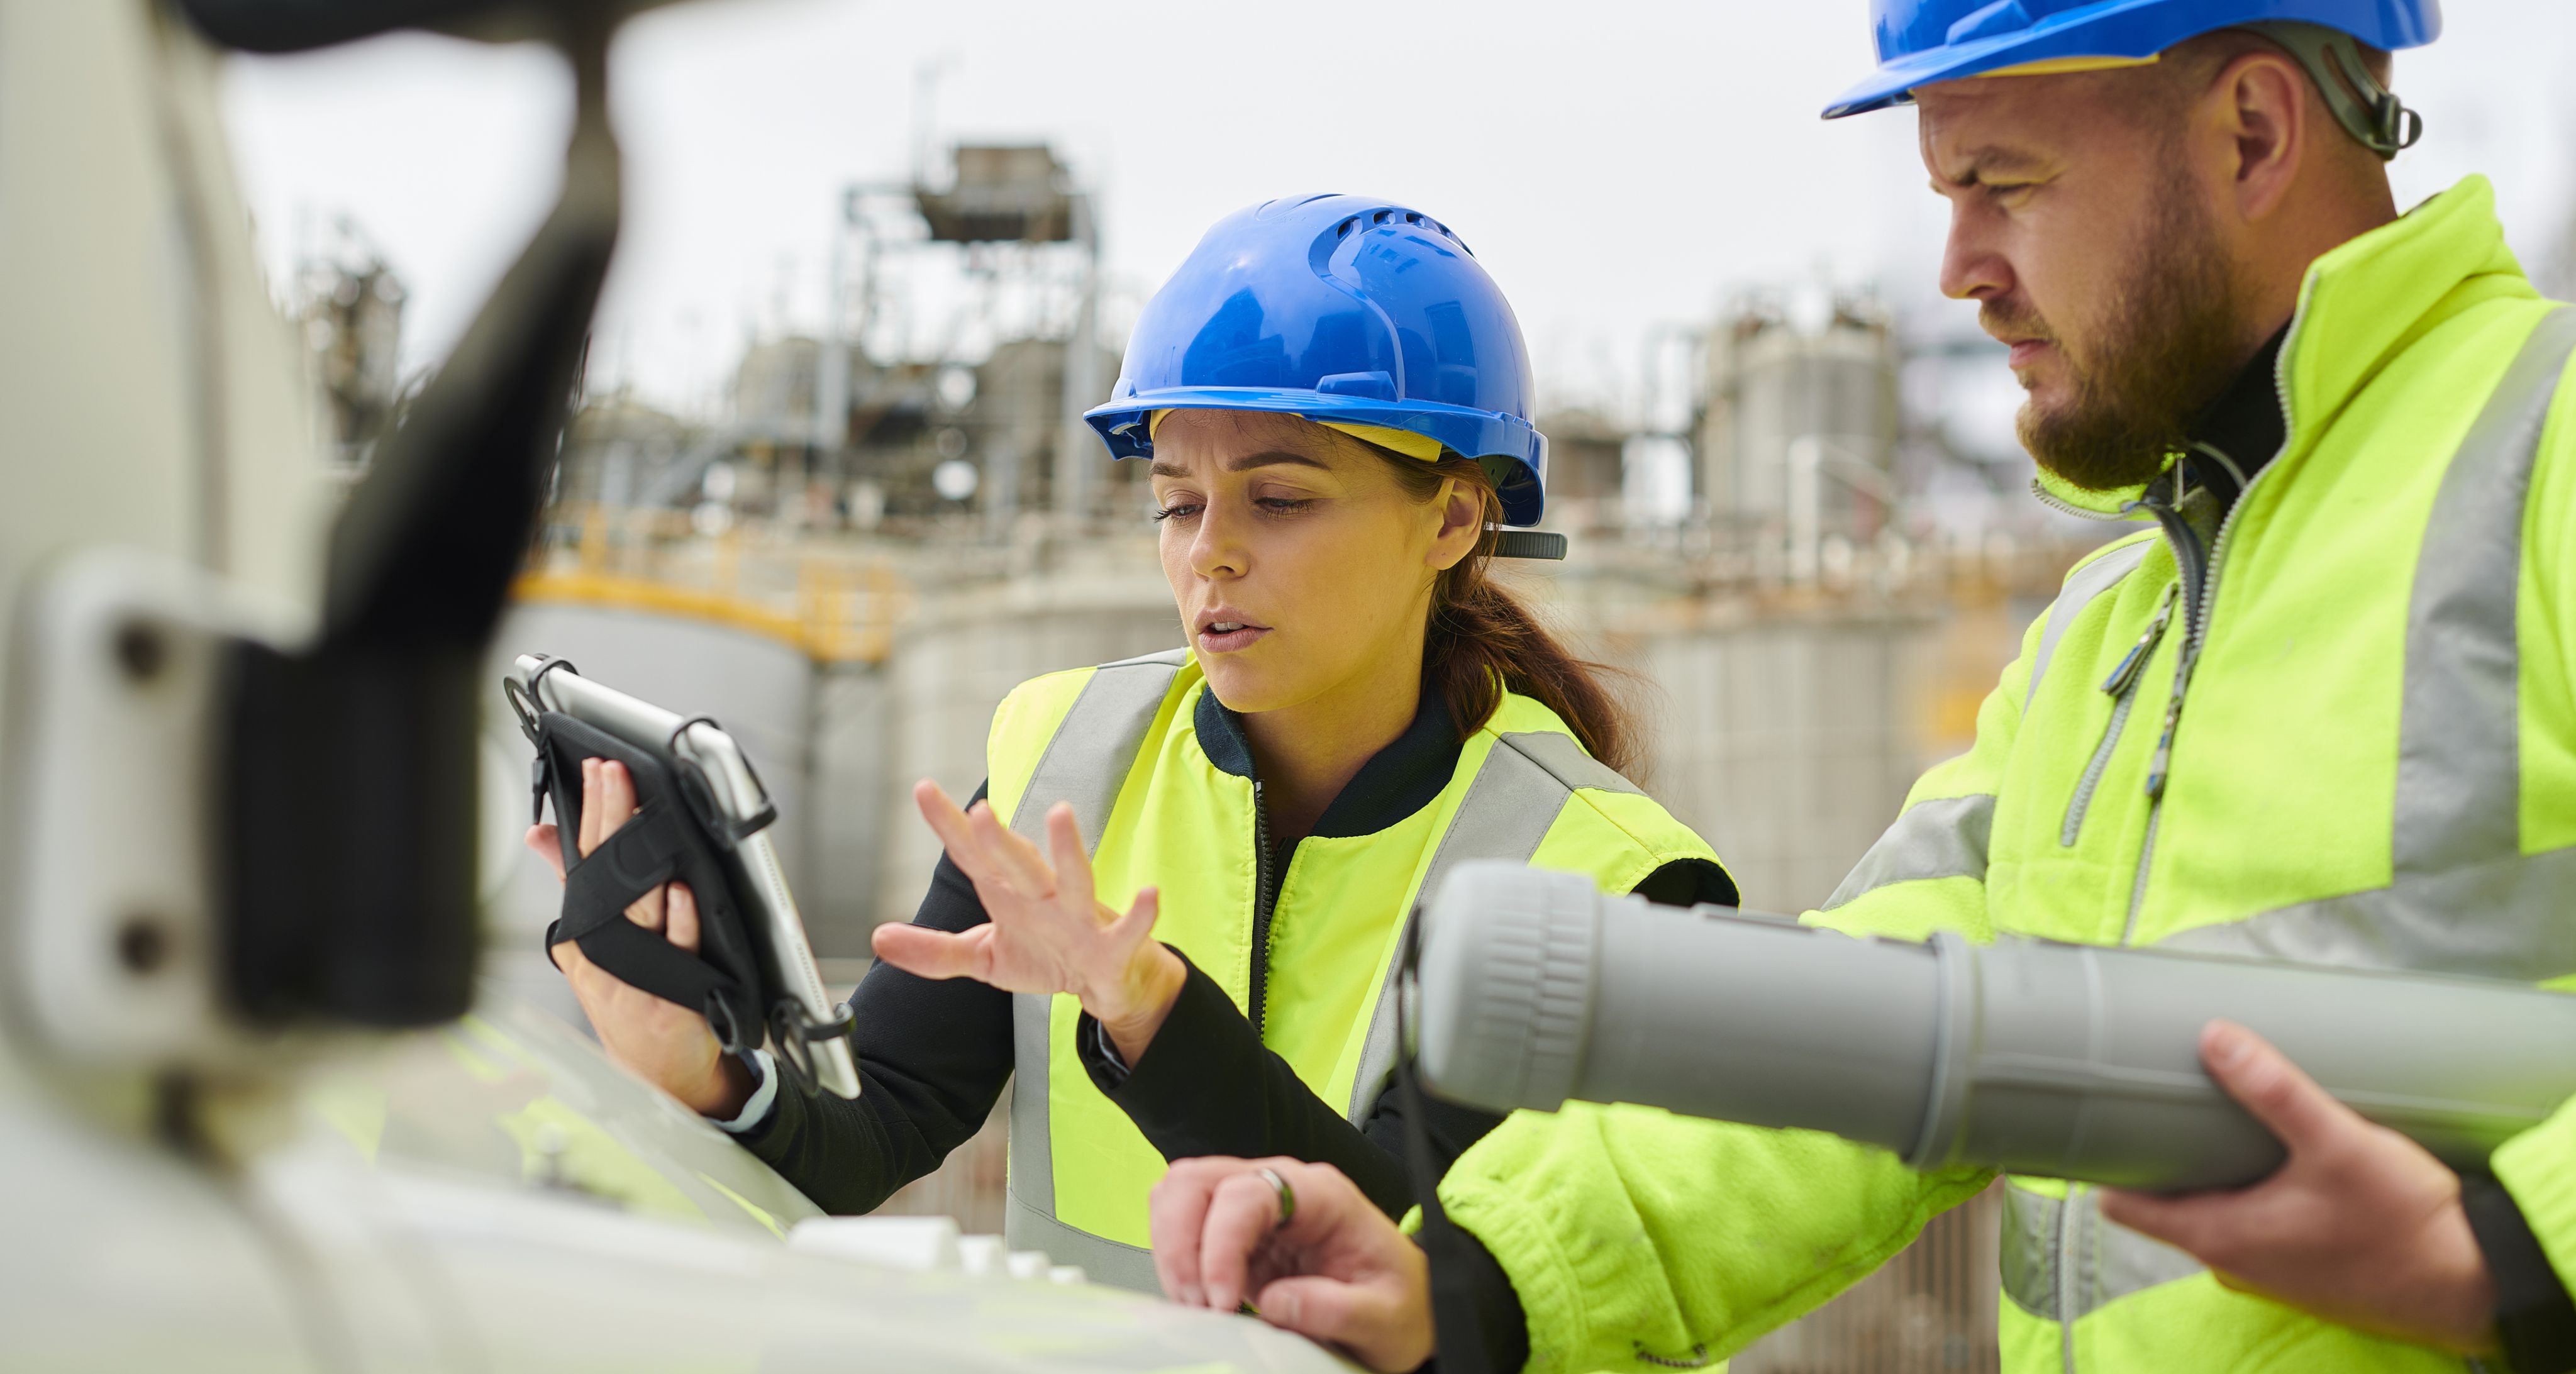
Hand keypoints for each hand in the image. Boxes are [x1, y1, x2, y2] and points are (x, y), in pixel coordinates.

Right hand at [526, 757, 752, 1118]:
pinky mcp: (673, 997)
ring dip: (645, 861)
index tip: (598, 771)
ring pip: (643, 907)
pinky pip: (679, 950)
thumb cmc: (626, 1001)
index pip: (587, 860)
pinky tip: (683, 891)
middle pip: (610, 874)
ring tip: (645, 816)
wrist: (657, 1072)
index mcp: (587, 932)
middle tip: (616, 775)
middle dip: (612, 819)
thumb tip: (543, 835)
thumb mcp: (589, 945)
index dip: (593, 812)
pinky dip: (681, 920)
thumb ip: (574, 886)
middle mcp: (608, 951)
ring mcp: (638, 974)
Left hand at [872, 780, 1184, 1061]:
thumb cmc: (1046, 956)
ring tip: (1060, 815)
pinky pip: (1127, 929)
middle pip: (1018, 863)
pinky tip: (1149, 894)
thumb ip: (933, 951)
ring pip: (1073, 878)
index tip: (923, 789)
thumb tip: (877, 937)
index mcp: (1010, 894)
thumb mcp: (984, 957)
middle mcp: (1043, 896)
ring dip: (1067, 849)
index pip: (973, 856)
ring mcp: (1079, 918)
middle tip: (978, 810)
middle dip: (999, 839)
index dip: (948, 826)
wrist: (1106, 984)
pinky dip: (1140, 913)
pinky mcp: (1111, 946)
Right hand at [1151, 1157, 1433, 1372]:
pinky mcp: (1238, 1236)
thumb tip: (1277, 1302)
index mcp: (1322, 1194)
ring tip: (1192, 1302)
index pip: (1248, 1192)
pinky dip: (1174, 1257)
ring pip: (1181, 1193)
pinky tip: (1194, 1295)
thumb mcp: (1386, 1317)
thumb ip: (1338, 1309)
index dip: (1221, 1243)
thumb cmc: (1401, 1302)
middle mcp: (1282, 1187)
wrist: (1405, 1308)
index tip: (1222, 1300)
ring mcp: (1256, 1208)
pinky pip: (1184, 1225)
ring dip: (1171, 1247)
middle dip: (1181, 1240)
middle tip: (1195, 1302)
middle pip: (1199, 1179)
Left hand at [2097, 1020, 2496, 1353]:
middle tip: (2160, 1097)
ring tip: (2214, 1115)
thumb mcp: (2338, 1143)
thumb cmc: (2403, 1223)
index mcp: (2219, 1236)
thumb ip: (2275, 1090)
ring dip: (2209, 1170)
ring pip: (2212, 1211)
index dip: (2103, 1163)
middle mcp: (2232, 1259)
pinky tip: (2271, 1155)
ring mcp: (2267, 1268)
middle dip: (2161, 1155)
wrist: (2473, 1281)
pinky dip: (2249, 1189)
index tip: (2096, 1118)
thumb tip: (2214, 1036)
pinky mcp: (2302, 1264)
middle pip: (2165, 1202)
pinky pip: (2253, 1222)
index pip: (2122, 1205)